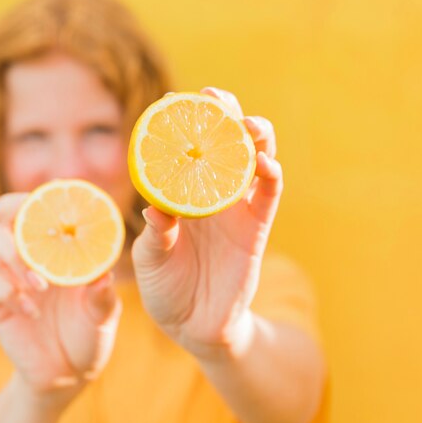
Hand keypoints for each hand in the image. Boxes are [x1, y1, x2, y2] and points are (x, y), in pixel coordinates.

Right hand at [0, 193, 120, 408]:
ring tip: (41, 285)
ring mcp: (9, 273)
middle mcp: (30, 251)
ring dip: (14, 254)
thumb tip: (104, 275)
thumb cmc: (90, 333)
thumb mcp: (103, 314)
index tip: (57, 196)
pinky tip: (30, 308)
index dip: (46, 193)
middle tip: (32, 226)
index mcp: (59, 245)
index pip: (44, 205)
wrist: (68, 373)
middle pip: (6, 210)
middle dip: (14, 208)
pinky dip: (5, 288)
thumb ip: (102, 296)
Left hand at [131, 87, 282, 358]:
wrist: (192, 324)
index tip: (173, 100)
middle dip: (223, 115)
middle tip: (214, 98)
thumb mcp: (151, 259)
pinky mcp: (255, 229)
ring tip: (246, 123)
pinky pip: (268, 196)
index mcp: (180, 194)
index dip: (183, 123)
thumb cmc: (165, 286)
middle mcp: (209, 194)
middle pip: (223, 142)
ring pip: (252, 160)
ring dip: (254, 136)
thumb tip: (154, 209)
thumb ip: (155, 234)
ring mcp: (235, 209)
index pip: (185, 149)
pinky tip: (264, 161)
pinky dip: (270, 175)